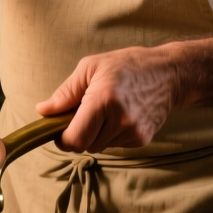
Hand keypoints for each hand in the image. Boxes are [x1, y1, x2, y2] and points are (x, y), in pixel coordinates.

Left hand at [35, 44, 186, 151]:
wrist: (169, 74)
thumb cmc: (127, 65)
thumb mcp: (91, 67)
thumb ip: (65, 93)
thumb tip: (42, 111)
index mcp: (103, 101)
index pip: (74, 140)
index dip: (62, 138)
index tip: (60, 128)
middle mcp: (120, 121)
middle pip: (85, 145)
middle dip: (79, 133)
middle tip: (85, 111)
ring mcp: (133, 133)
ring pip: (99, 146)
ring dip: (96, 133)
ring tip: (107, 109)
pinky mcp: (142, 140)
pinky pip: (115, 145)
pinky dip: (111, 134)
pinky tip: (120, 115)